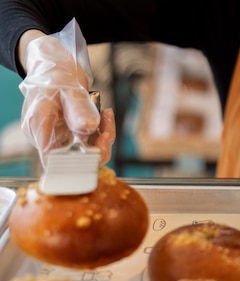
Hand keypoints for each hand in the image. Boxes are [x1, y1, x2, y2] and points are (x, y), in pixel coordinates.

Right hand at [18, 33, 113, 165]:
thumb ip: (77, 109)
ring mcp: (61, 136)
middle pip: (74, 158)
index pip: (53, 160)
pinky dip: (104, 132)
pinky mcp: (73, 134)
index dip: (75, 162)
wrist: (57, 65)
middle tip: (107, 132)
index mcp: (39, 127)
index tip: (95, 151)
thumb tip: (86, 128)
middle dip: (96, 148)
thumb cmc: (56, 73)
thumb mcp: (68, 88)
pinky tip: (106, 116)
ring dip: (103, 138)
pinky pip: (93, 141)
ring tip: (107, 117)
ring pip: (88, 150)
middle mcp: (49, 136)